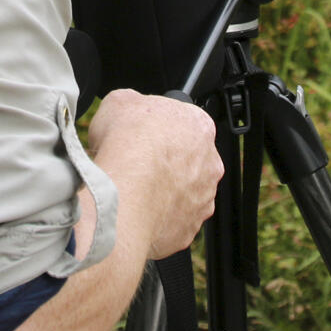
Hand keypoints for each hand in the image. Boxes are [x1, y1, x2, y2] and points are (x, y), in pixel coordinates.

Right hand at [86, 88, 221, 259]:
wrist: (124, 191)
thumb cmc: (126, 143)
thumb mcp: (120, 100)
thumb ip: (134, 104)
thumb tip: (129, 110)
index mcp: (199, 125)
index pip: (185, 121)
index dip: (160, 126)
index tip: (144, 131)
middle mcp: (210, 164)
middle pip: (189, 159)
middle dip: (166, 159)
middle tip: (138, 159)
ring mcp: (203, 200)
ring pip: (184, 192)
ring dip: (164, 189)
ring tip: (134, 185)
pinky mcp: (190, 230)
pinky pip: (174, 220)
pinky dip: (157, 215)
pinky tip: (136, 206)